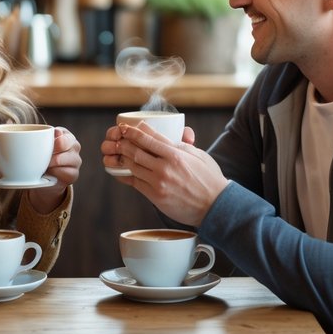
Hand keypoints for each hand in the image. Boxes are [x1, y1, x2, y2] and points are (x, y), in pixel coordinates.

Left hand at [27, 127, 80, 212]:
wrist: (39, 181)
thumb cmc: (35, 158)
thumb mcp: (29, 146)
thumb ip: (21, 133)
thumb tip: (8, 120)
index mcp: (62, 135)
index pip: (63, 132)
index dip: (58, 134)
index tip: (52, 136)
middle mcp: (72, 146)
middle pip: (72, 143)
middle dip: (60, 146)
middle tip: (49, 152)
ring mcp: (75, 161)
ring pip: (73, 159)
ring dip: (58, 161)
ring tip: (46, 165)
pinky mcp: (73, 175)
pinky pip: (70, 173)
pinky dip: (60, 173)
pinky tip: (51, 173)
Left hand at [110, 122, 224, 225]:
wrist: (215, 206)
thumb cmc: (209, 178)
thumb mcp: (198, 155)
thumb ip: (180, 146)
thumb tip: (166, 137)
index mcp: (176, 154)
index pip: (149, 139)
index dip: (134, 132)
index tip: (126, 127)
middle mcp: (165, 168)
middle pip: (137, 151)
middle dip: (124, 143)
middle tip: (117, 137)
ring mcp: (159, 183)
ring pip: (133, 167)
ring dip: (122, 158)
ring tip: (117, 151)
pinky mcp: (156, 197)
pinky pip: (135, 183)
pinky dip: (126, 175)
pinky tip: (120, 170)